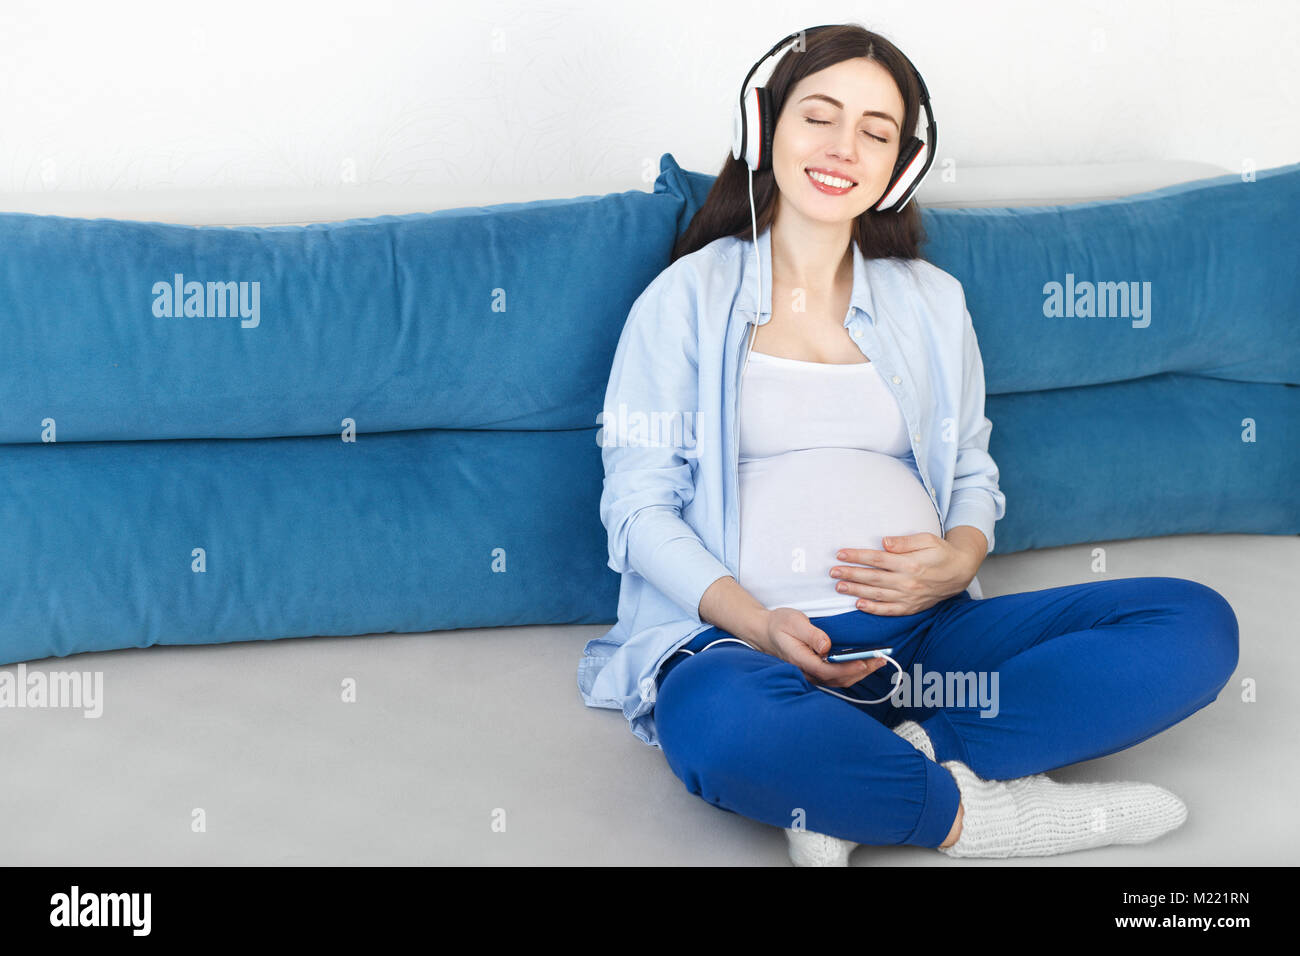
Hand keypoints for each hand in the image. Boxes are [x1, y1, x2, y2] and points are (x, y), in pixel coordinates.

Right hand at [761, 607, 889, 687]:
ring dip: (860, 672)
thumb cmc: (779, 625)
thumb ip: (811, 634)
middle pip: (838, 678)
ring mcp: (811, 674)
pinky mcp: (816, 671)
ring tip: (878, 662)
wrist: (766, 631)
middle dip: (861, 670)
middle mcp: (807, 671)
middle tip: (881, 660)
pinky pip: (836, 676)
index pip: (828, 670)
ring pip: (839, 680)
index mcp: (800, 660)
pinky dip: (853, 671)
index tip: (864, 662)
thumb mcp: (794, 621)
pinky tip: (864, 664)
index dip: (847, 668)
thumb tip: (826, 646)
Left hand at [830, 532, 978, 615]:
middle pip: (872, 578)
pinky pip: (889, 610)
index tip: (840, 554)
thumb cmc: (942, 553)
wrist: (960, 571)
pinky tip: (859, 605)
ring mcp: (909, 596)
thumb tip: (884, 542)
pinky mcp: (912, 607)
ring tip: (839, 587)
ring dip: (856, 591)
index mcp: (910, 564)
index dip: (857, 556)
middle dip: (850, 574)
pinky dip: (873, 609)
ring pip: (877, 595)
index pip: (877, 559)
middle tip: (832, 572)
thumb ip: (905, 542)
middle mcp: (908, 582)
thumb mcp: (927, 539)